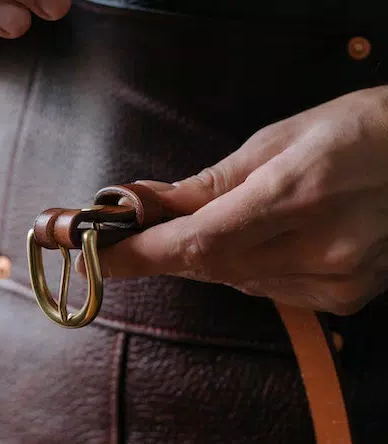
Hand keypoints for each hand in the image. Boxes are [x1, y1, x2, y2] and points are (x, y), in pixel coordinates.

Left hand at [82, 85, 387, 314]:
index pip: (199, 242)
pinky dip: (253, 268)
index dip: (142, 256)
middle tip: (144, 233)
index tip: (99, 260)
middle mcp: (321, 248)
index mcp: (298, 194)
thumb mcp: (280, 139)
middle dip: (169, 251)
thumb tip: (147, 204)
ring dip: (215, 255)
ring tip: (239, 217)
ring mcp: (339, 280)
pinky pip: (272, 291)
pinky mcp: (348, 298)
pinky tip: (274, 239)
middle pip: (211, 267)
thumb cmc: (361, 130)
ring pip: (238, 281)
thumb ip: (210, 183)